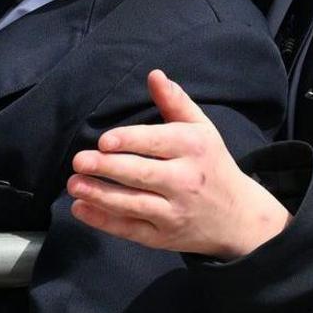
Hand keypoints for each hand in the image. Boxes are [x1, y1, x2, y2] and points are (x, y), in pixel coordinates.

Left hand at [70, 70, 287, 258]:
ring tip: (74, 184)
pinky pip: (130, 229)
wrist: (238, 217)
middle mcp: (185, 181)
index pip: (157, 143)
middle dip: (107, 168)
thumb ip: (175, 102)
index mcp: (194, 149)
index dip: (129, 141)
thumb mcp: (202, 130)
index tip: (103, 141)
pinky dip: (104, 221)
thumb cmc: (211, 165)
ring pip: (133, 204)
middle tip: (79, 161)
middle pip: (142, 174)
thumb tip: (154, 74)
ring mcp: (174, 212)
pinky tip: (80, 209)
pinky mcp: (163, 237)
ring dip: (100, 195)